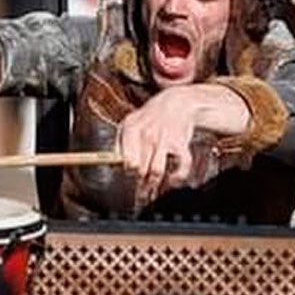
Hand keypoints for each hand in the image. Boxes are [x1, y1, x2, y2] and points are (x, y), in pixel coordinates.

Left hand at [117, 84, 249, 206]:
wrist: (177, 102)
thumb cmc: (152, 115)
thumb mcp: (130, 121)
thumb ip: (120, 141)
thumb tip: (113, 162)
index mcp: (132, 129)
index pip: (126, 160)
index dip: (128, 173)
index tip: (130, 179)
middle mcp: (147, 135)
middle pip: (139, 169)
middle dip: (140, 184)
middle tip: (141, 192)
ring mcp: (165, 140)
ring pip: (156, 171)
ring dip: (154, 184)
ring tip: (152, 190)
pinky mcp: (181, 144)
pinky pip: (181, 166)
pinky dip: (178, 177)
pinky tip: (173, 180)